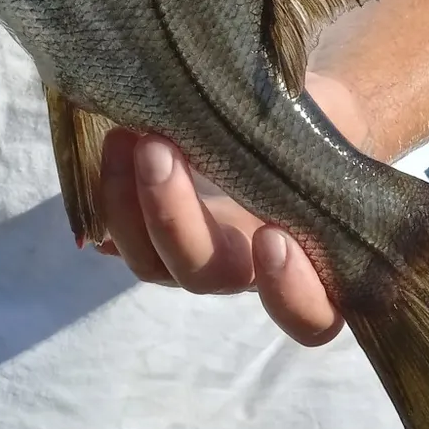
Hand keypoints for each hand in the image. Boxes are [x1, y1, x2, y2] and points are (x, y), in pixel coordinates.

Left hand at [96, 75, 370, 346]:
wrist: (282, 113)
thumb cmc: (317, 127)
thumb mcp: (327, 128)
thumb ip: (309, 143)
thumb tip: (275, 131)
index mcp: (306, 260)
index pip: (310, 316)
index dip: (290, 292)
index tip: (273, 235)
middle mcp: (245, 269)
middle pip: (206, 275)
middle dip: (173, 218)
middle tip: (159, 148)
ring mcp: (192, 254)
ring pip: (150, 262)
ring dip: (126, 202)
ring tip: (124, 136)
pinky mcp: (149, 232)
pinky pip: (117, 236)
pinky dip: (103, 204)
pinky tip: (101, 158)